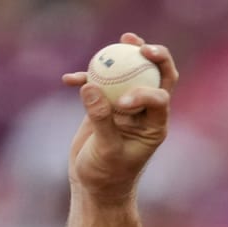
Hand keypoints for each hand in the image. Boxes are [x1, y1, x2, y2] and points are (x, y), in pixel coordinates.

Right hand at [61, 32, 178, 202]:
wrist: (94, 186)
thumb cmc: (107, 176)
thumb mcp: (106, 150)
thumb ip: (100, 119)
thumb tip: (90, 85)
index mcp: (155, 125)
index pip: (159, 98)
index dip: (144, 92)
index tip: (121, 104)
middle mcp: (145, 113)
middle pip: (157, 77)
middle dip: (155, 58)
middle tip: (140, 46)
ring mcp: (125, 107)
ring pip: (130, 75)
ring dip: (125, 56)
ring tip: (122, 39)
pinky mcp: (105, 106)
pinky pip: (99, 85)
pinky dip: (86, 80)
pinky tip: (68, 80)